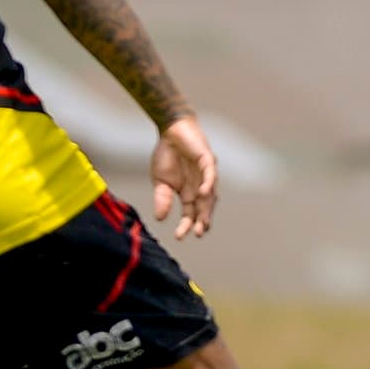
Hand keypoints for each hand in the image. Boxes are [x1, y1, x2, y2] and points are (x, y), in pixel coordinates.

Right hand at [152, 116, 217, 239]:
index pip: (190, 214)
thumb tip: (159, 218)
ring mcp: (205, 175)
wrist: (169, 131)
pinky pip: (210, 174)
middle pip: (204, 208)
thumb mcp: (160, 181)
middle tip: (199, 233)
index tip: (179, 237)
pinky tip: (202, 193)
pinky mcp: (207, 160)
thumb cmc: (166, 155)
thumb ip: (162, 199)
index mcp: (188, 193)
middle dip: (202, 221)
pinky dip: (208, 184)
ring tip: (204, 222)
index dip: (186, 225)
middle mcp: (199, 187)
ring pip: (210, 195)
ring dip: (207, 208)